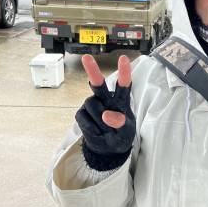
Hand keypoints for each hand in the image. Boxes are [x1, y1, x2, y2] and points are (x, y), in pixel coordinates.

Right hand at [75, 54, 134, 170]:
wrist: (107, 148)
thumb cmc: (120, 135)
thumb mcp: (126, 131)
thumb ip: (120, 123)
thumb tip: (106, 115)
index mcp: (121, 100)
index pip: (124, 86)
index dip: (124, 72)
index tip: (123, 59)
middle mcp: (105, 99)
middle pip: (99, 84)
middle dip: (92, 70)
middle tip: (86, 58)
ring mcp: (92, 105)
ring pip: (92, 106)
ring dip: (99, 122)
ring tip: (105, 130)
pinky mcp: (81, 113)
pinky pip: (84, 119)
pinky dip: (91, 129)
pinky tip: (96, 132)